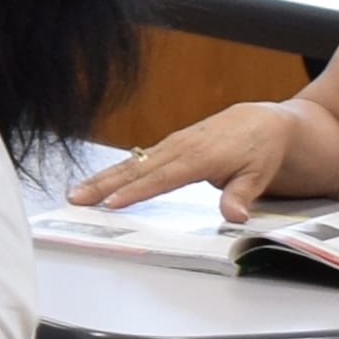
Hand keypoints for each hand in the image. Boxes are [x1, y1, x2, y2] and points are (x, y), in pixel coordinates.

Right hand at [74, 101, 309, 217]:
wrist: (262, 123)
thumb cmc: (259, 150)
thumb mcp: (259, 175)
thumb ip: (242, 195)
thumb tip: (234, 216)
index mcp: (200, 157)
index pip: (162, 178)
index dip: (136, 191)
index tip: (112, 203)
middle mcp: (179, 148)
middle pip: (136, 170)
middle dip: (104, 184)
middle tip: (77, 199)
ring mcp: (170, 146)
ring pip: (130, 164)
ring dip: (101, 179)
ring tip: (76, 193)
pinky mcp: (167, 147)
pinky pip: (136, 161)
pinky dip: (113, 173)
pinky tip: (97, 183)